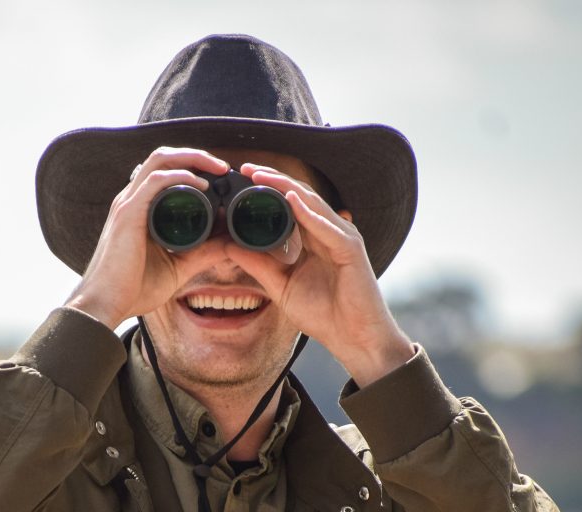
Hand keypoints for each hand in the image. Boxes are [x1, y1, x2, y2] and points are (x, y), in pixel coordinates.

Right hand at [65, 147, 228, 328]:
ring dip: (192, 158)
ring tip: (218, 168)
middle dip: (196, 155)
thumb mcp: (178, 267)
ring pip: (160, 160)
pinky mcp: (128, 213)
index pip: (166, 171)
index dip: (193, 167)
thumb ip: (203, 254)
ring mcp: (128, 203)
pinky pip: (156, 182)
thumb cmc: (132, 288)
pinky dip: (181, 176)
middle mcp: (132, 199)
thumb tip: (231, 244)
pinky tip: (201, 185)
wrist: (105, 304)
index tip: (222, 178)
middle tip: (223, 167)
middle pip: (164, 157)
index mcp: (140, 208)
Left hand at [225, 163, 413, 386]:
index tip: (239, 178)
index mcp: (313, 237)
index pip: (288, 203)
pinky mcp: (352, 250)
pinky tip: (290, 200)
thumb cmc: (324, 314)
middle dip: (272, 179)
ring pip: (312, 203)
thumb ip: (258, 265)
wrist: (354, 340)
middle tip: (245, 167)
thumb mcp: (281, 286)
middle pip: (299, 195)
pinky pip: (328, 226)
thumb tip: (228, 246)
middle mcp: (329, 231)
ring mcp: (342, 237)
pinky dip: (309, 212)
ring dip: (286, 186)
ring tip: (261, 175)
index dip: (266, 188)